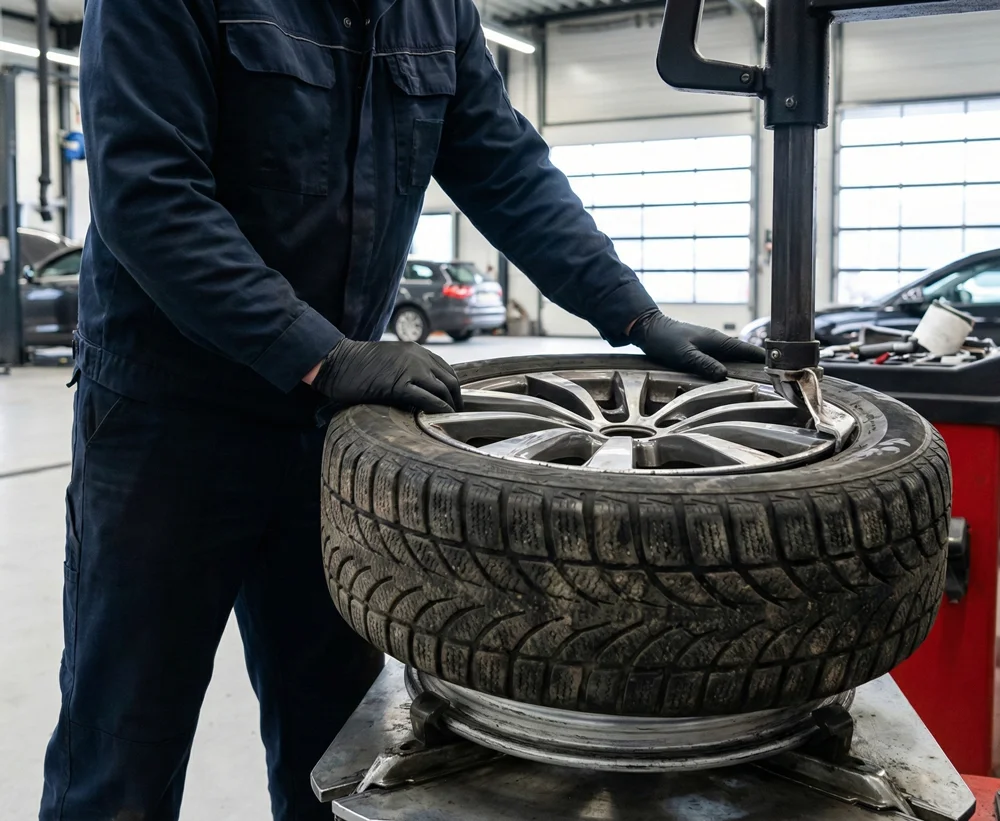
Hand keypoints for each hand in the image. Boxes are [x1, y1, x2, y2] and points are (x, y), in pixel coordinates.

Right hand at [311, 339, 461, 413]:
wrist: (337, 361)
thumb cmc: (359, 364)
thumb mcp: (390, 359)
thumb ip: (408, 368)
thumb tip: (421, 388)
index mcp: (416, 350)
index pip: (447, 369)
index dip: (454, 387)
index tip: (454, 401)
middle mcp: (417, 357)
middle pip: (449, 380)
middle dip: (456, 399)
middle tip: (457, 414)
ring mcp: (409, 370)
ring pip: (442, 389)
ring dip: (450, 407)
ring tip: (451, 421)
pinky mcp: (399, 385)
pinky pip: (427, 399)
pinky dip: (438, 410)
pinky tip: (440, 419)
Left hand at [629, 309, 764, 380]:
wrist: (649, 329)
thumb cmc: (664, 340)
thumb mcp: (683, 354)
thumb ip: (703, 364)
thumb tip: (723, 375)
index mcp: (717, 340)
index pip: (747, 349)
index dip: (763, 358)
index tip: (780, 367)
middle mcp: (717, 342)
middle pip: (744, 354)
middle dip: (759, 365)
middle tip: (775, 379)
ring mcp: (710, 345)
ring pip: (734, 357)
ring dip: (746, 366)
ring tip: (759, 381)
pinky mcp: (703, 350)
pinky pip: (723, 359)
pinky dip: (732, 366)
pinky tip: (733, 377)